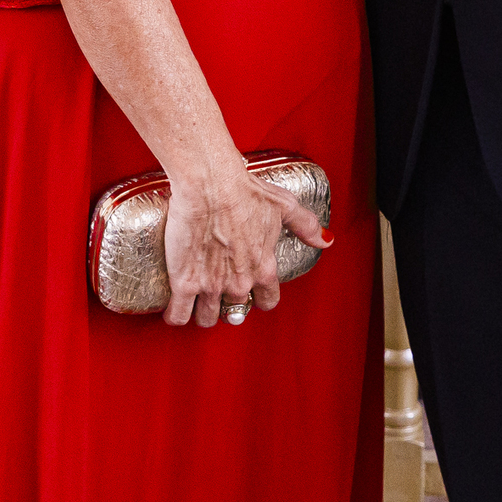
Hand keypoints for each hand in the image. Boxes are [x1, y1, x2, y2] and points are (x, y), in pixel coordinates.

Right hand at [162, 160, 330, 328]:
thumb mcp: (284, 205)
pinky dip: (176, 316)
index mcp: (263, 267)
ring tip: (196, 299)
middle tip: (219, 289)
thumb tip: (326, 240)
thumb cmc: (245, 190)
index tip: (252, 291)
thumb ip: (306, 225)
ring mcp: (211, 286)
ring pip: (206, 318)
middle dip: (228, 304)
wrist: (210, 183)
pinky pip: (179, 315)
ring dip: (202, 312)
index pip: (268, 301)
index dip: (260, 298)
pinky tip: (176, 309)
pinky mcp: (185, 283)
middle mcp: (240, 282)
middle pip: (235, 312)